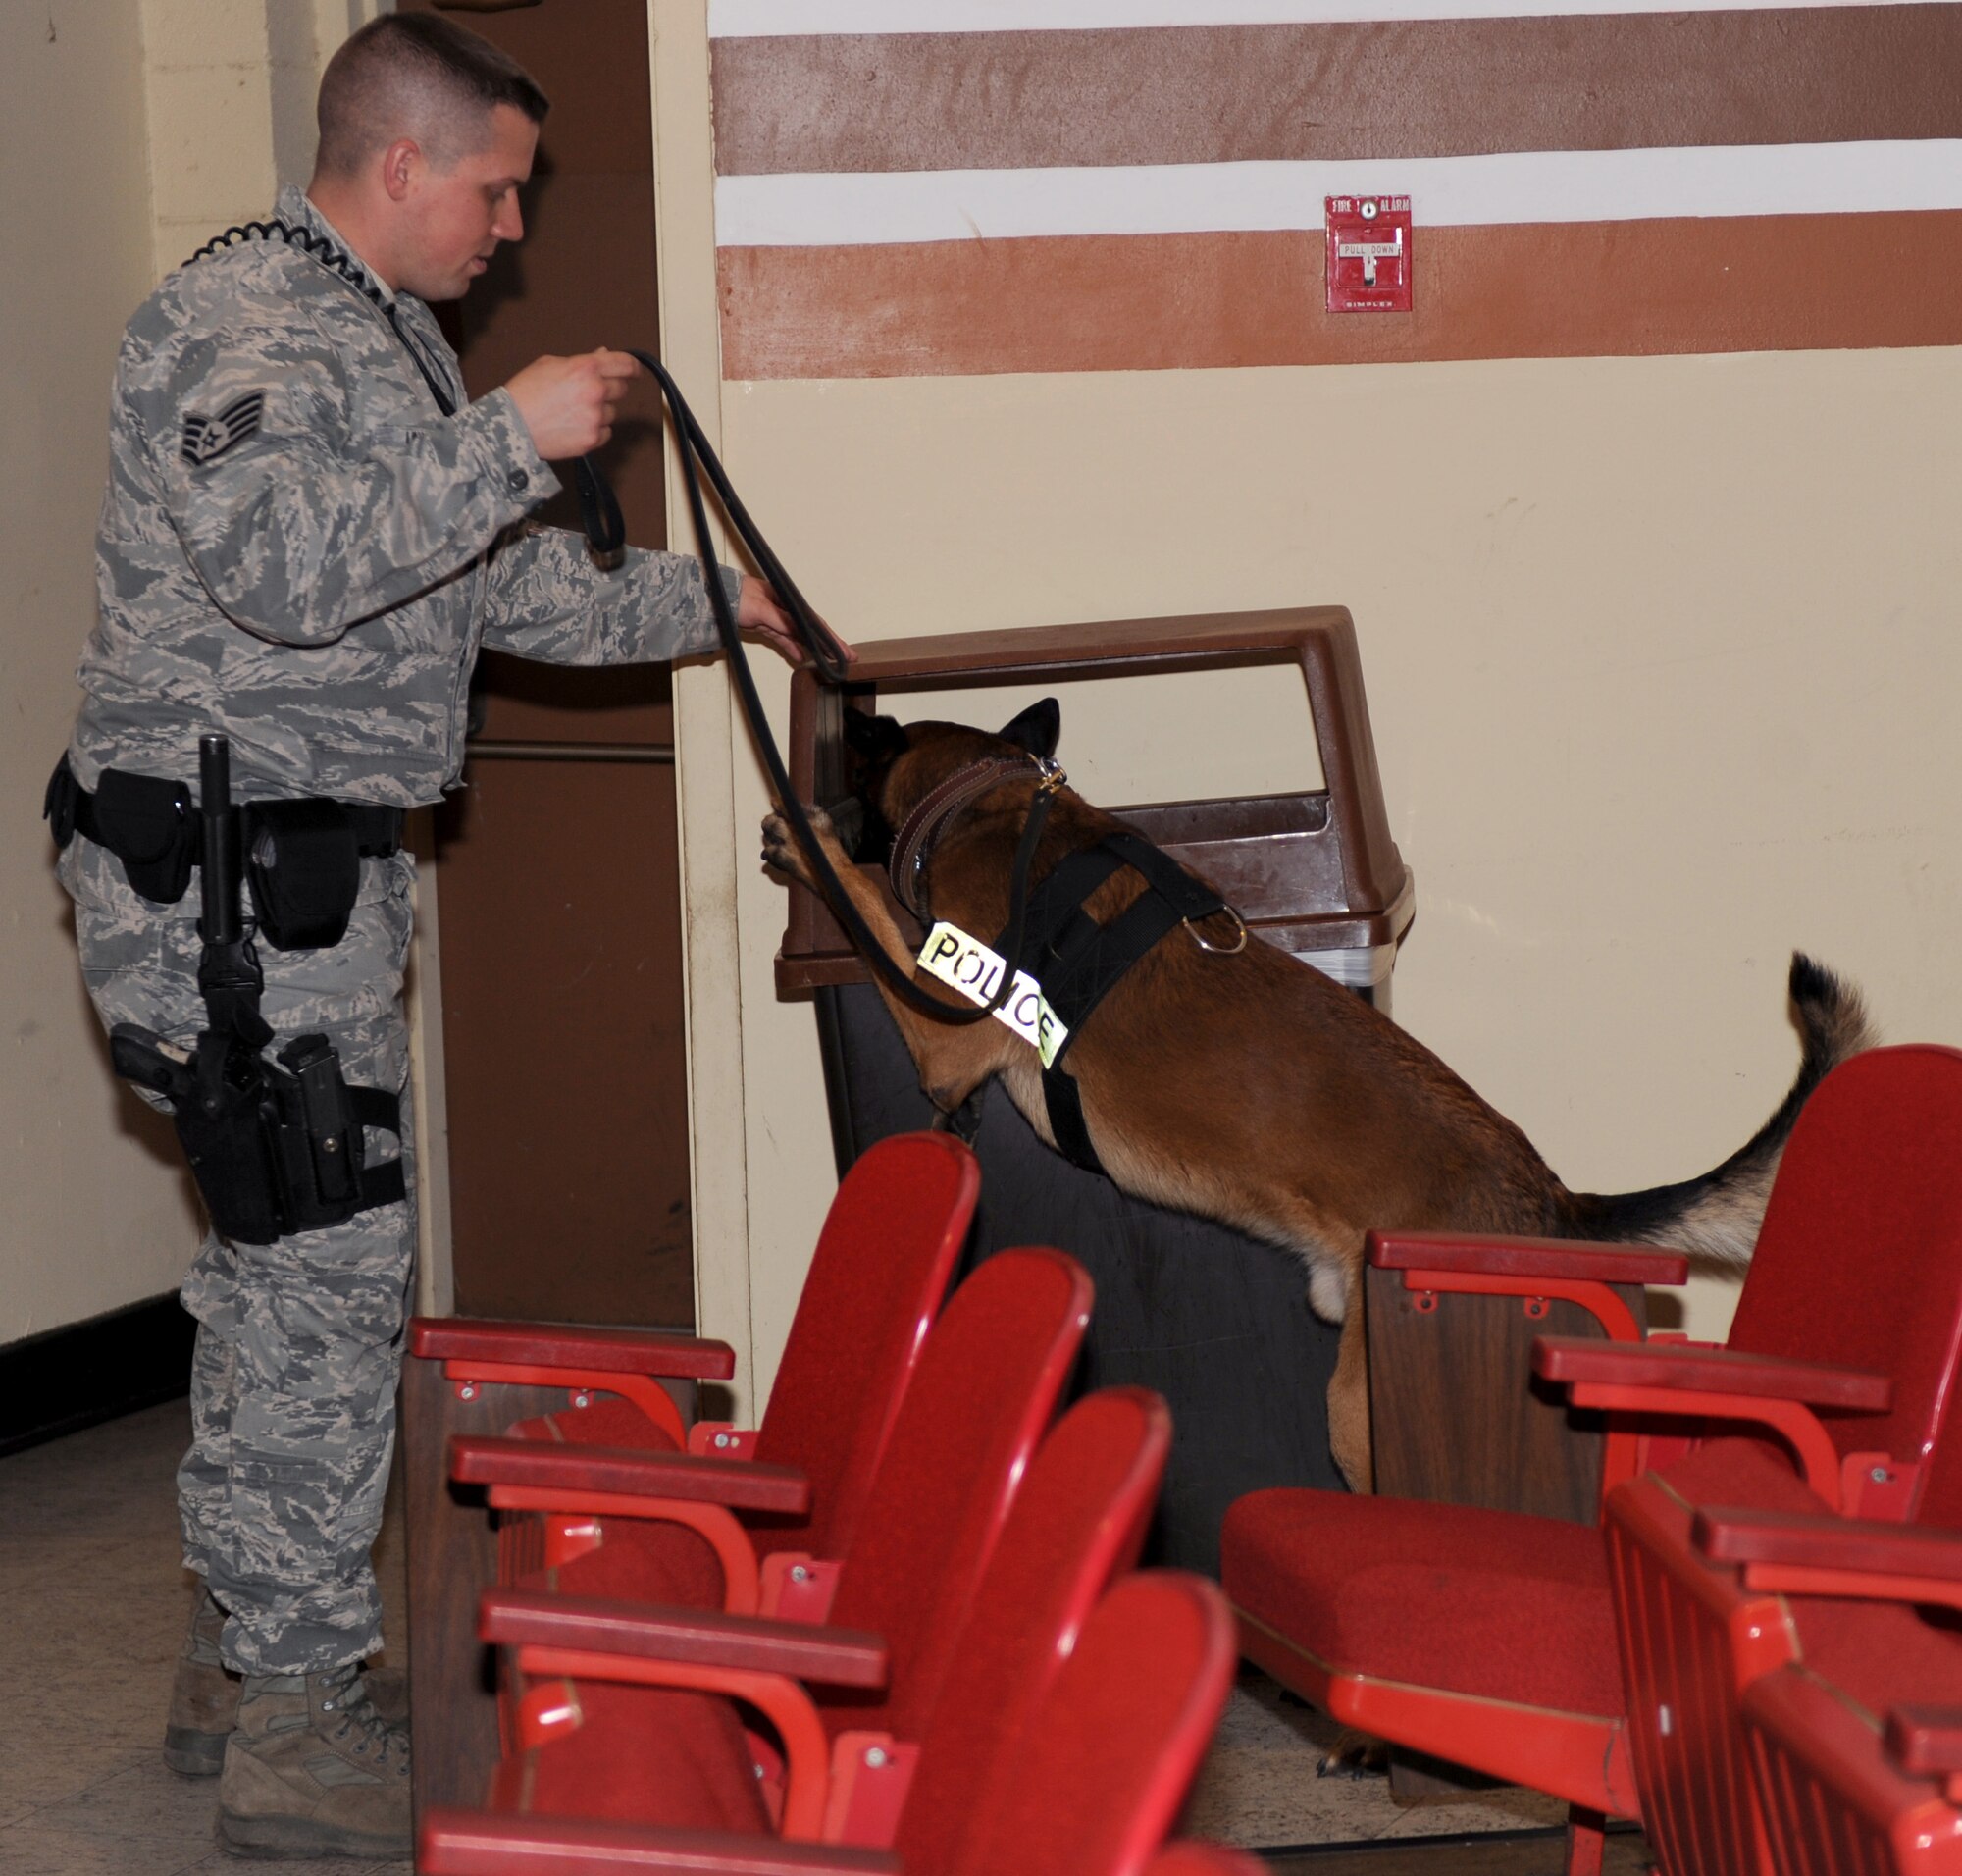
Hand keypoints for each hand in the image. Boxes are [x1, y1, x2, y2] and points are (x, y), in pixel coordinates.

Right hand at [502, 350, 637, 461]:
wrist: (511, 425)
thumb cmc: (525, 394)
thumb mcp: (550, 364)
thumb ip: (581, 361)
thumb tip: (604, 356)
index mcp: (586, 368)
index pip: (625, 364)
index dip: (633, 367)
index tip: (635, 371)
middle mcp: (595, 392)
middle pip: (621, 389)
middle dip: (610, 389)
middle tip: (588, 393)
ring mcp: (596, 417)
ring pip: (612, 413)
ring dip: (599, 411)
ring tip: (572, 411)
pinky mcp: (592, 439)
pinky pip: (605, 432)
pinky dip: (595, 430)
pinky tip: (574, 425)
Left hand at [737, 576, 855, 669]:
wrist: (715, 597)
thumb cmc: (736, 597)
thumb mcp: (761, 609)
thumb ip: (782, 621)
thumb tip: (801, 632)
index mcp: (788, 601)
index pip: (815, 622)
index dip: (831, 638)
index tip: (845, 651)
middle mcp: (786, 609)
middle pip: (812, 629)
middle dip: (830, 644)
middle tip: (849, 658)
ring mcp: (776, 619)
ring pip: (801, 636)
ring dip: (815, 648)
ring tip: (831, 661)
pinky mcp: (766, 627)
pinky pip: (785, 639)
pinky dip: (793, 648)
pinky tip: (802, 658)